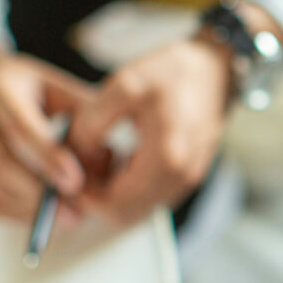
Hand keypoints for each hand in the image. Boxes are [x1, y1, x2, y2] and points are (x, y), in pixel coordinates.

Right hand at [0, 38, 90, 221]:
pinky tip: (38, 215)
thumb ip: (83, 113)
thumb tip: (110, 156)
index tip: (75, 182)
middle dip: (42, 194)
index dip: (49, 158)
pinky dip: (12, 215)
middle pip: (2, 164)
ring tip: (66, 216)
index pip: (21, 128)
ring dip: (31, 210)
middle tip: (78, 212)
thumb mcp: (53, 85)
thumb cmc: (22, 86)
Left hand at [68, 36, 233, 224]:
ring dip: (114, 193)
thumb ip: (93, 123)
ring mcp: (188, 178)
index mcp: (165, 158)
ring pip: (140, 208)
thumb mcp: (124, 85)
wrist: (215, 67)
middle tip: (79, 167)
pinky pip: (154, 196)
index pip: (115, 206)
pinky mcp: (190, 174)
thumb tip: (78, 155)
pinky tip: (122, 159)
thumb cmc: (173, 71)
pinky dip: (132, 186)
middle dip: (98, 197)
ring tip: (99, 159)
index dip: (85, 197)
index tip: (67, 171)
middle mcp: (181, 176)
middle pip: (126, 214)